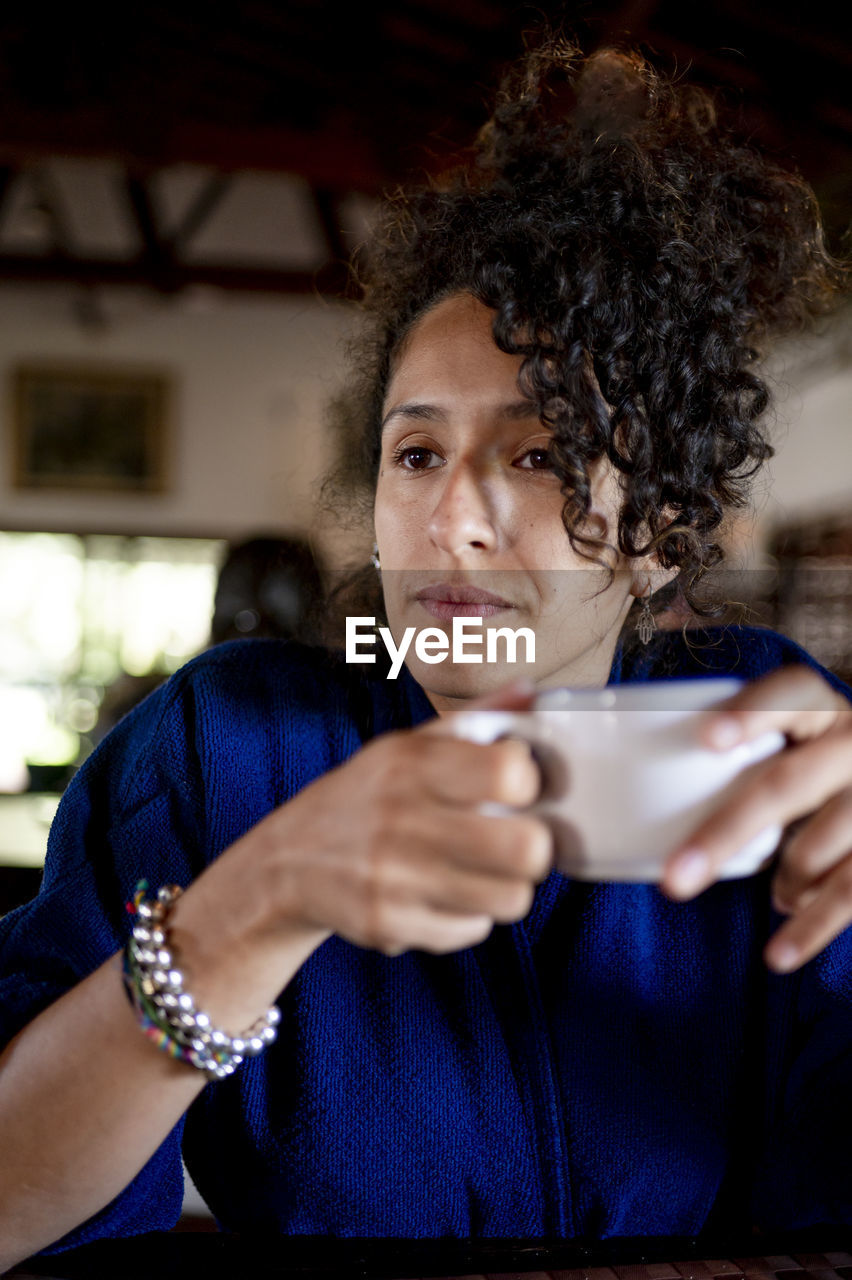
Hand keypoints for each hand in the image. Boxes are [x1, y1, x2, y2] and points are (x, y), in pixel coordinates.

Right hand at [244, 679, 552, 956]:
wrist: (288, 861)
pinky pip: (473, 929)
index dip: (527, 782)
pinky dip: (469, 916)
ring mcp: (394, 875)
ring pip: (511, 897)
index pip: (509, 771)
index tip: (514, 788)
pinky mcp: (389, 923)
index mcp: (411, 762)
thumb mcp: (408, 747)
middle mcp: (402, 817)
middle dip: (533, 847)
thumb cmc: (367, 796)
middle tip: (515, 841)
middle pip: (526, 848)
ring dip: (507, 886)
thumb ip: (476, 719)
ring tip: (484, 871)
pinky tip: (444, 894)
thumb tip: (530, 692)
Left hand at [660, 665, 851, 972]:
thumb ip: (744, 747)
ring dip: (784, 879)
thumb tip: (632, 793)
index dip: (751, 714)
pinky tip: (778, 953)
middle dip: (727, 832)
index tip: (706, 740)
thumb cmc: (819, 756)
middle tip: (674, 878)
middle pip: (788, 784)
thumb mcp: (798, 733)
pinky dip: (813, 929)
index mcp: (822, 708)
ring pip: (824, 842)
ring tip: (772, 898)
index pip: (790, 695)